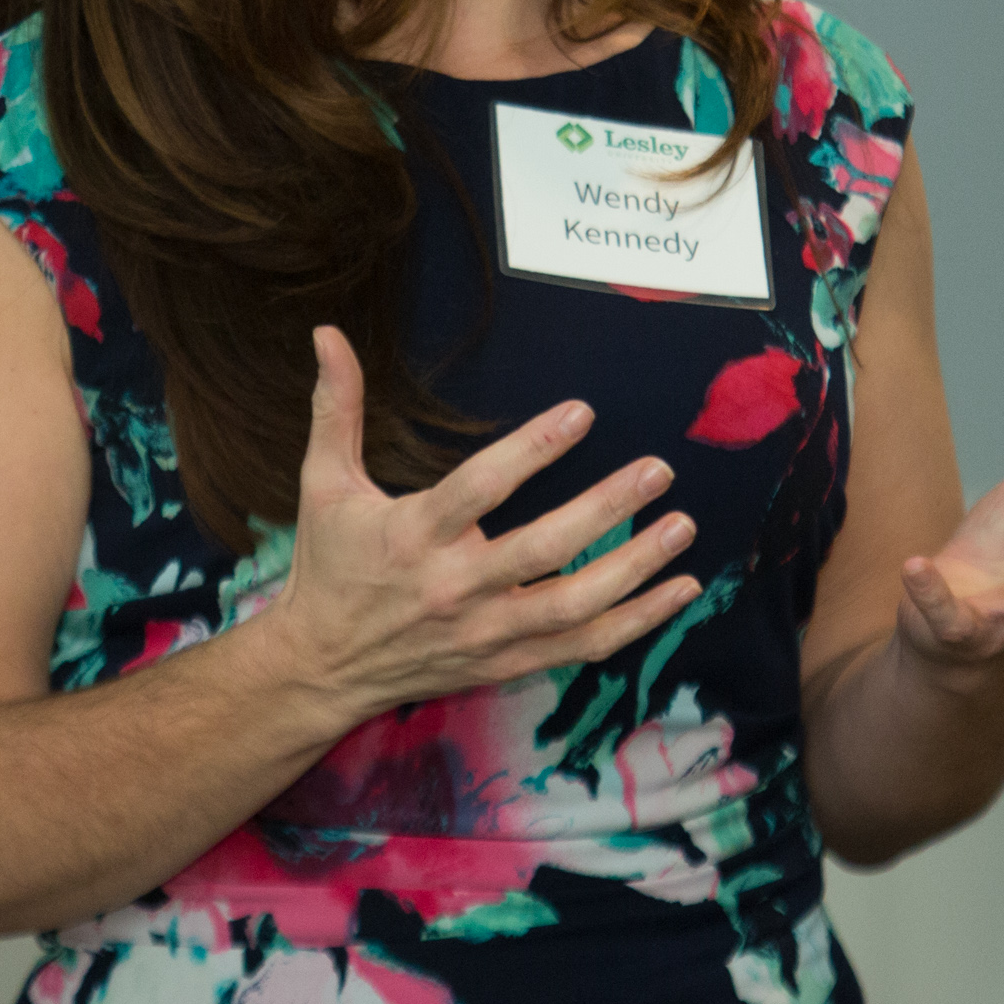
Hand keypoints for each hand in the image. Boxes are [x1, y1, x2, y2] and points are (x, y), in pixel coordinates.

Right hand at [251, 327, 702, 721]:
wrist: (321, 669)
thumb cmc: (329, 567)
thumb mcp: (324, 485)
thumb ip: (336, 408)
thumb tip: (327, 334)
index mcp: (413, 536)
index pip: (480, 489)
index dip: (531, 450)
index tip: (582, 412)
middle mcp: (454, 588)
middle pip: (542, 551)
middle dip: (605, 510)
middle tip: (658, 470)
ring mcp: (485, 631)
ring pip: (573, 606)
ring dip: (634, 568)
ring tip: (682, 527)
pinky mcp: (506, 661)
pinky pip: (582, 647)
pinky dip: (636, 623)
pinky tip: (679, 590)